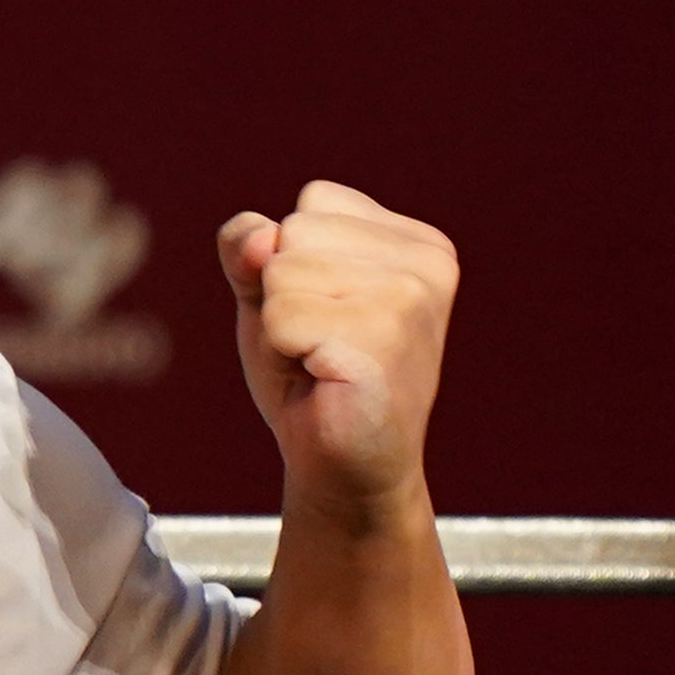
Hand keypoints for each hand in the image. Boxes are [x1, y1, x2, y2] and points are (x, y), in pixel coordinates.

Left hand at [217, 180, 454, 514]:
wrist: (345, 470)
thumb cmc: (311, 380)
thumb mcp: (271, 296)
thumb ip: (250, 249)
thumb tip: (258, 239)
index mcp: (415, 242)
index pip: (313, 204)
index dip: (289, 265)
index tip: (325, 317)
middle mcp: (424, 262)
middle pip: (294, 232)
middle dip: (281, 296)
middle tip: (318, 348)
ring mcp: (409, 298)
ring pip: (282, 271)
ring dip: (281, 328)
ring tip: (320, 364)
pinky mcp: (383, 338)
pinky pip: (282, 316)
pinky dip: (283, 354)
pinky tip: (323, 381)